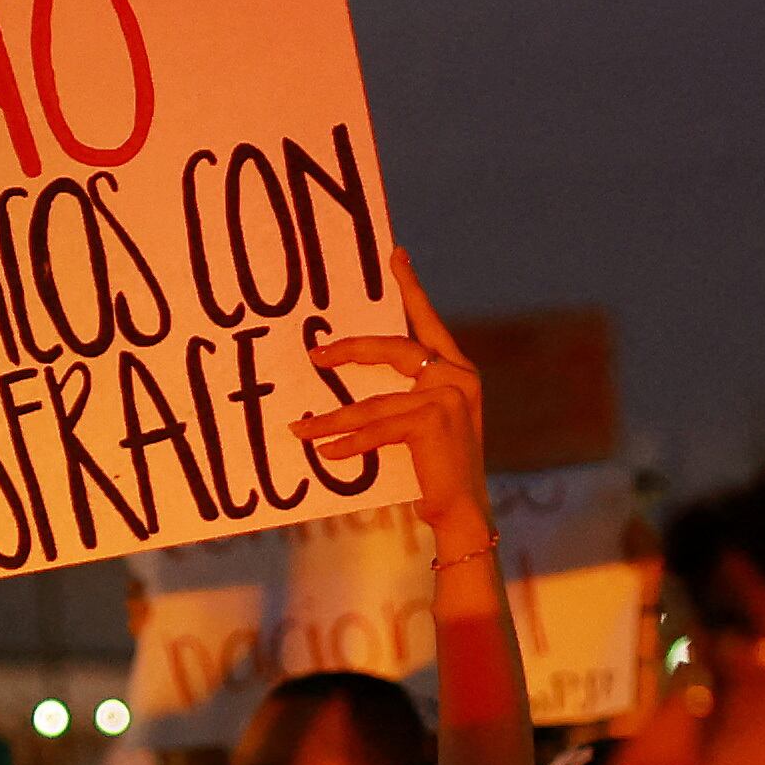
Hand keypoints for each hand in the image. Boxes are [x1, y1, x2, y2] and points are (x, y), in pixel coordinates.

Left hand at [298, 248, 489, 543]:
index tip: (394, 254)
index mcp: (456, 370)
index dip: (411, 288)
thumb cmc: (437, 469)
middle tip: (314, 355)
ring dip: (331, 420)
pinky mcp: (433, 421)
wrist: (464, 510)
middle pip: (393, 349)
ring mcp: (448, 396)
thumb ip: (402, 397)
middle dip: (349, 351)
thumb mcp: (422, 423)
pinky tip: (327, 453)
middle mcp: (458, 376)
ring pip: (374, 402)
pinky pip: (378, 429)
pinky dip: (349, 443)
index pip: (428, 322)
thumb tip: (351, 382)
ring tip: (299, 430)